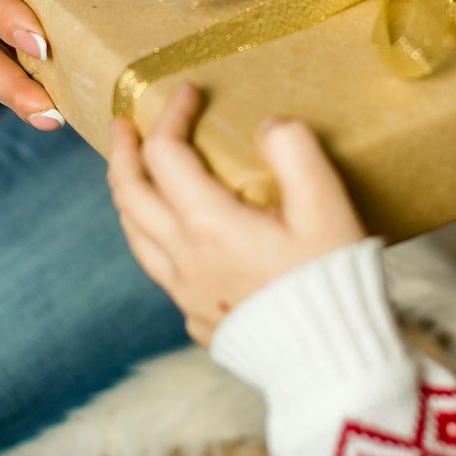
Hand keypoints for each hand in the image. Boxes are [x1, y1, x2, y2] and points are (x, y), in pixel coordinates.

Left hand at [107, 83, 365, 344]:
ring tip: (136, 174)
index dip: (170, 114)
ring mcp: (186, 292)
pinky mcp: (199, 318)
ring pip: (135, 235)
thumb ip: (295, 151)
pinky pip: (159, 269)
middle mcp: (184, 258)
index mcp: (208, 223)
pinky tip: (172, 234)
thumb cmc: (331, 282)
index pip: (165, 153)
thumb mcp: (326, 206)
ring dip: (129, 195)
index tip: (188, 91)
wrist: (330, 364)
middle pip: (129, 194)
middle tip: (125, 125)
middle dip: (124, 152)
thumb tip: (268, 126)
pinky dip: (152, 236)